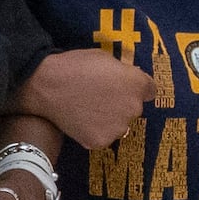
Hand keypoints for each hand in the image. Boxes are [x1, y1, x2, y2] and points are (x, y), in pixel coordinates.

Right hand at [17, 46, 148, 151]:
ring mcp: (118, 127)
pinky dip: (94, 131)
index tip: (124, 88)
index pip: (150, 90)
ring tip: (88, 109)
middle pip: (133, 108)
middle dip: (121, 103)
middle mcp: (133, 108)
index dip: (136, 88)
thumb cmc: (75, 65)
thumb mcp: (105, 58)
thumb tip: (126, 79)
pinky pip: (103, 136)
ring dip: (110, 119)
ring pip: (119, 124)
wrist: (48, 85)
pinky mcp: (101, 141)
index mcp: (137, 84)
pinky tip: (81, 120)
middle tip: (100, 97)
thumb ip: (122, 72)